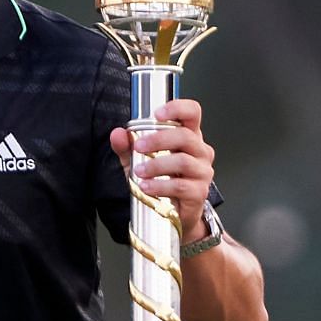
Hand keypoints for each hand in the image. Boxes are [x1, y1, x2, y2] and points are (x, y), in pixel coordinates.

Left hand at [110, 98, 214, 238]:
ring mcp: (202, 171)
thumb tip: (117, 133)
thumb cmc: (160, 181)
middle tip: (138, 147)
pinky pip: (181, 186)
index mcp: (188, 137)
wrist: (172, 212)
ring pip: (183, 161)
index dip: (177, 108)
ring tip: (138, 172)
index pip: (192, 113)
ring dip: (157, 165)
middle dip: (158, 139)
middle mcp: (200, 151)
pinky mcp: (199, 192)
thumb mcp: (138, 161)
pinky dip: (160, 185)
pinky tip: (146, 187)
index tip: (157, 114)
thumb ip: (127, 147)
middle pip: (185, 136)